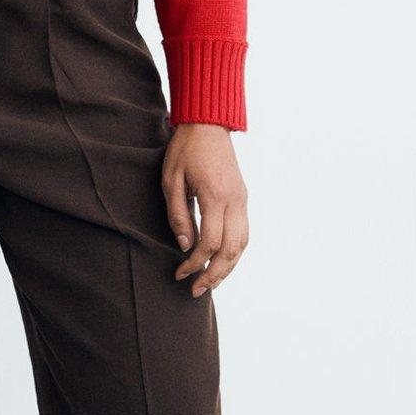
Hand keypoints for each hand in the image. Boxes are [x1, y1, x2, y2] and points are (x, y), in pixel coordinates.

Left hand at [162, 124, 247, 295]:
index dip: (194, 263)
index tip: (179, 273)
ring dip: (228, 267)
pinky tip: (221, 262)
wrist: (208, 124)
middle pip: (231, 250)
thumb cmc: (185, 150)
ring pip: (243, 244)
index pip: (210, 243)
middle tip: (196, 290)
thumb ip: (178, 215)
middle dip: (214, 274)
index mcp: (216, 197)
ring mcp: (242, 200)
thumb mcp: (171, 181)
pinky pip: (244, 232)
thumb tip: (185, 246)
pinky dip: (235, 252)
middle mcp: (235, 201)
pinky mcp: (243, 198)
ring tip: (210, 282)